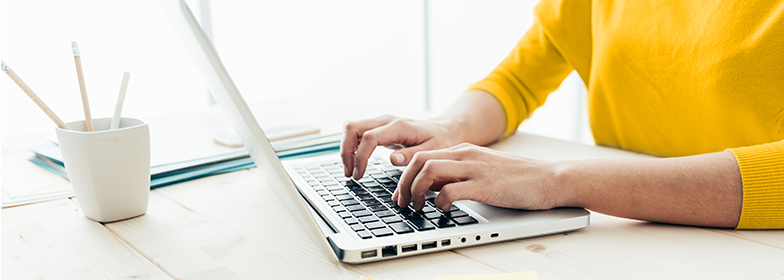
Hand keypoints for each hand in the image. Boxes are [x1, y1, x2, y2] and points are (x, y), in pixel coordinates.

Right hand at [341, 115, 459, 179]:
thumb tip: (393, 160)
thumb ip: (412, 155)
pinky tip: (355, 163)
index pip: (369, 137)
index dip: (360, 157)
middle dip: (345, 151)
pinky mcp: (377, 127)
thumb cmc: (438, 142)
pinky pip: (356, 133)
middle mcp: (385, 120)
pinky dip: (350, 147)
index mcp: (399, 127)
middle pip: (352, 127)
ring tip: (351, 171)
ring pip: (350, 128)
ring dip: (345, 149)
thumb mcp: (431, 151)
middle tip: (350, 174)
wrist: (442, 130)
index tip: (359, 175)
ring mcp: (380, 122)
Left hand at [393, 143, 571, 211]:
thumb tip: (432, 187)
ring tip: (417, 207)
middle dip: (404, 183)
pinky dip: (439, 202)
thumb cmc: (518, 179)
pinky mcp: (485, 186)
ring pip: (428, 170)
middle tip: (402, 203)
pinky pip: (450, 190)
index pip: (422, 155)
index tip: (401, 194)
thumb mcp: (481, 171)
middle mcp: (465, 155)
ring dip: (415, 191)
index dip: (405, 175)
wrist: (550, 178)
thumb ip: (457, 174)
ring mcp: (475, 169)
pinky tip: (442, 210)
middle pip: (418, 160)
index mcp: (463, 151)